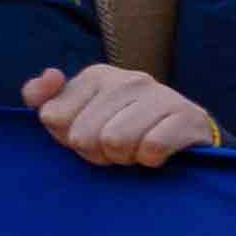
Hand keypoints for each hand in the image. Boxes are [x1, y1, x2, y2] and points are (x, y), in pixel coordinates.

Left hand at [24, 66, 218, 168]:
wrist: (189, 137)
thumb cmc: (126, 128)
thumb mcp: (80, 114)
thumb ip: (46, 99)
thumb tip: (51, 75)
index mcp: (96, 76)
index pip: (53, 118)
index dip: (69, 140)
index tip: (91, 137)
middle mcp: (127, 79)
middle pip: (83, 136)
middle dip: (98, 154)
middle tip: (116, 151)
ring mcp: (159, 94)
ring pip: (116, 141)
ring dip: (126, 158)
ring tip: (137, 152)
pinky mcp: (186, 116)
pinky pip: (152, 148)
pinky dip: (152, 160)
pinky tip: (159, 154)